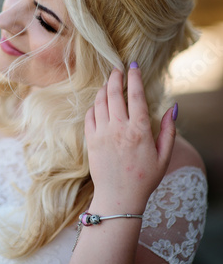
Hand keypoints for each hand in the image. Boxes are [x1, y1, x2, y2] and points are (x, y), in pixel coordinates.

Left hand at [84, 64, 176, 211]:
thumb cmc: (144, 178)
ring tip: (109, 82)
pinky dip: (94, 105)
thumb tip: (173, 107)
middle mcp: (119, 129)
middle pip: (114, 93)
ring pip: (100, 101)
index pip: (135, 95)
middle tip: (118, 68)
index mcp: (138, 131)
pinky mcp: (91, 140)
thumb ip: (168, 130)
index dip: (134, 77)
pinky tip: (99, 102)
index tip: (133, 65)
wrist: (118, 198)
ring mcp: (102, 134)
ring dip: (104, 88)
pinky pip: (90, 115)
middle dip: (116, 76)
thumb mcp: (164, 156)